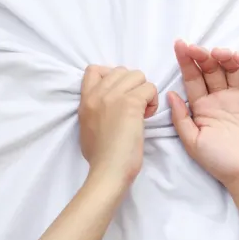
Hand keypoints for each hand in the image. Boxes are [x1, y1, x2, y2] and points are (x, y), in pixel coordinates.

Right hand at [79, 66, 157, 186]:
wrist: (108, 170)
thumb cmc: (100, 157)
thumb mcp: (87, 126)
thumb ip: (94, 110)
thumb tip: (107, 104)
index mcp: (85, 99)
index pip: (94, 69)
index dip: (111, 78)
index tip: (118, 96)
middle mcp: (97, 94)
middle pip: (122, 70)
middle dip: (132, 86)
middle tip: (133, 108)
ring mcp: (113, 97)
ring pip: (138, 76)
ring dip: (144, 92)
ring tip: (141, 112)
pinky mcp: (130, 104)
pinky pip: (150, 88)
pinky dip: (153, 101)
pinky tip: (147, 117)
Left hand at [168, 40, 238, 190]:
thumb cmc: (218, 161)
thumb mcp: (192, 141)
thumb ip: (180, 117)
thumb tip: (170, 93)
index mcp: (202, 106)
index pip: (192, 78)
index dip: (186, 61)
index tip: (179, 45)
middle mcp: (220, 98)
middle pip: (210, 69)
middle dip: (202, 56)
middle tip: (195, 48)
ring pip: (231, 69)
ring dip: (224, 57)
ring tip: (217, 53)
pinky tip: (237, 58)